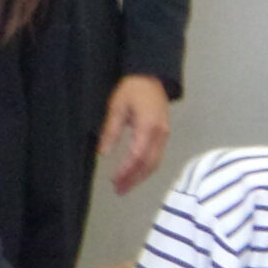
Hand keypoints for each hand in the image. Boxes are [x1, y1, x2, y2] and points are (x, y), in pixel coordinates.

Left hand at [101, 74, 171, 193]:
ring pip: (154, 163)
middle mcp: (160, 134)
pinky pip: (156, 157)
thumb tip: (103, 154)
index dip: (126, 170)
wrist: (151, 77)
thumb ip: (110, 130)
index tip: (114, 180)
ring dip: (140, 177)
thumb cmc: (131, 90)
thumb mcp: (116, 107)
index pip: (137, 155)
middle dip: (134, 179)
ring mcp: (164, 136)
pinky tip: (135, 174)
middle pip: (149, 164)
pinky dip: (146, 169)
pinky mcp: (164, 136)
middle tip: (118, 190)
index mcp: (148, 126)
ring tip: (124, 187)